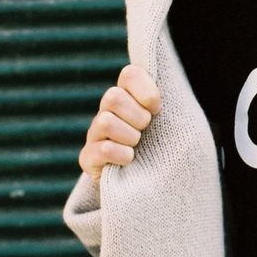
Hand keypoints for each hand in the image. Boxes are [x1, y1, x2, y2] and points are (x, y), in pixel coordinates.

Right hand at [79, 63, 161, 183]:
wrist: (149, 182)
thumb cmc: (162, 144)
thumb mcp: (168, 121)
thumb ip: (165, 100)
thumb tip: (168, 82)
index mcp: (128, 94)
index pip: (130, 74)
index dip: (146, 90)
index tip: (157, 109)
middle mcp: (107, 109)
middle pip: (113, 96)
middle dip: (137, 116)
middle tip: (146, 129)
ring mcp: (95, 133)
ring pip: (105, 121)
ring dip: (130, 136)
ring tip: (137, 146)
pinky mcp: (88, 157)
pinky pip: (102, 150)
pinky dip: (121, 155)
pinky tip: (129, 160)